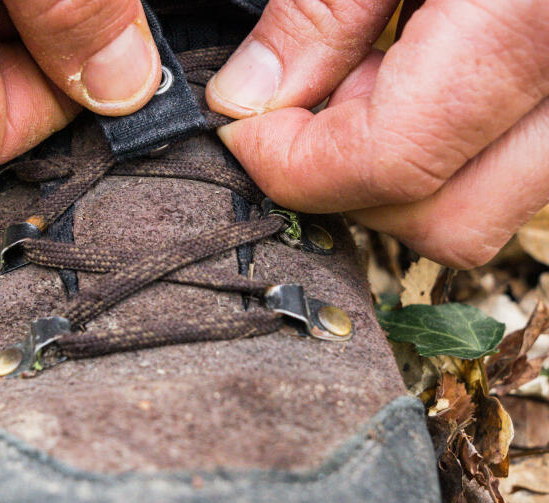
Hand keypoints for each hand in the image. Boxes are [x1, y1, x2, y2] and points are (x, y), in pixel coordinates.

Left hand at [207, 0, 548, 268]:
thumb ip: (320, 9)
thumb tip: (251, 97)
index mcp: (531, 18)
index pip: (395, 161)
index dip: (297, 165)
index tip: (246, 131)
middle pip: (451, 219)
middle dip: (351, 184)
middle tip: (303, 113)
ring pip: (490, 205)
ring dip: (405, 172)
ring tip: (368, 81)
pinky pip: (520, 164)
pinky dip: (455, 145)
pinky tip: (423, 76)